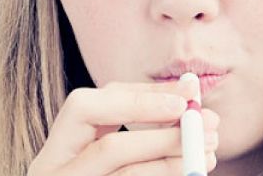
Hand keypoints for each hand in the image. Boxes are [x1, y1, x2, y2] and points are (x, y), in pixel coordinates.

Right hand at [28, 80, 218, 174]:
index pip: (86, 108)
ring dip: (173, 159)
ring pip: (126, 175)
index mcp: (54, 156)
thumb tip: (189, 97)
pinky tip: (191, 175)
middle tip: (206, 122)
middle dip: (162, 131)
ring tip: (208, 151)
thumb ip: (133, 137)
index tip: (186, 95)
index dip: (139, 97)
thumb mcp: (101, 163)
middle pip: (107, 147)